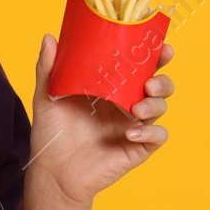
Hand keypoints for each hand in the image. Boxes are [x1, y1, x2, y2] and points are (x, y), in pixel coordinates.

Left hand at [27, 33, 173, 207]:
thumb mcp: (47, 97)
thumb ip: (48, 68)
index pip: (139, 67)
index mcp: (111, 87)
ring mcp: (133, 126)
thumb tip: (49, 37)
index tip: (161, 47)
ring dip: (155, 105)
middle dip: (162, 80)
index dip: (155, 56)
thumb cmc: (52, 134)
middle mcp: (126, 104)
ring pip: (160, 108)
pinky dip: (149, 132)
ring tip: (136, 109)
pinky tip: (130, 133)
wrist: (53, 172)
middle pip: (158, 86)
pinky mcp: (138, 147)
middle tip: (149, 83)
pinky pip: (156, 137)